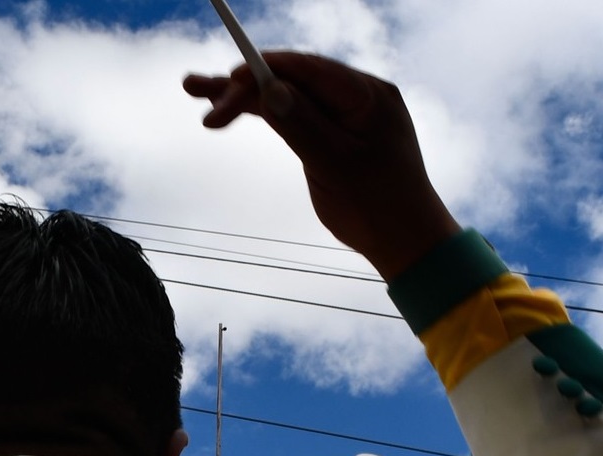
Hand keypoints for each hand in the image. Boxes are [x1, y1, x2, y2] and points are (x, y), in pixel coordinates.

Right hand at [183, 52, 458, 279]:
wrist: (405, 239)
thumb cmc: (379, 207)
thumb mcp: (336, 166)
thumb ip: (303, 126)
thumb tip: (269, 89)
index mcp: (367, 95)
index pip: (307, 69)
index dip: (263, 69)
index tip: (226, 81)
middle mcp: (356, 95)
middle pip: (292, 78)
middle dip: (244, 83)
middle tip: (200, 94)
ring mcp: (344, 111)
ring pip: (287, 94)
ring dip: (244, 95)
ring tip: (197, 92)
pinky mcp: (332, 130)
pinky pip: (294, 113)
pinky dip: (263, 112)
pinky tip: (231, 111)